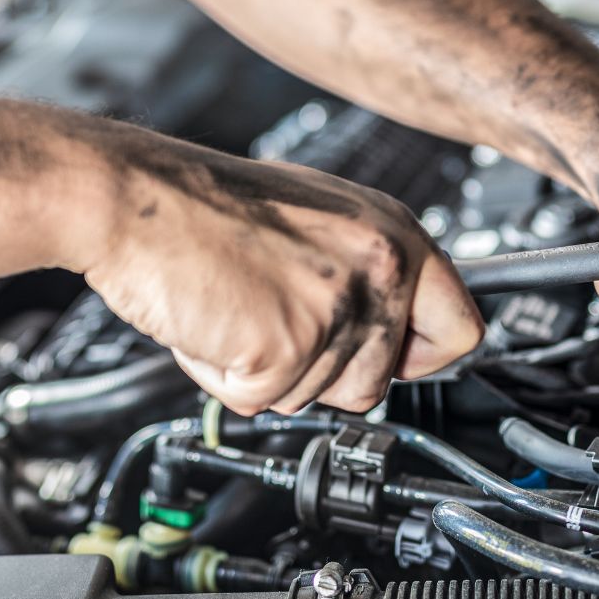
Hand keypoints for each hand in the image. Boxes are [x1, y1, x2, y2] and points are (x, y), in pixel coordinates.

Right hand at [77, 126, 483, 414]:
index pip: (461, 328)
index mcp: (393, 232)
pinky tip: (213, 322)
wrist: (137, 197)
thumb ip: (365, 270)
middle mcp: (378, 268)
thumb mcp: (319, 218)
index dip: (422, 356)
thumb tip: (392, 325)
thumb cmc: (210, 204)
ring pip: (316, 397)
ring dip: (269, 371)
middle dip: (323, 371)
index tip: (399, 361)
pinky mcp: (286, 347)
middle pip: (379, 384)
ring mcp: (336, 309)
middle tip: (276, 319)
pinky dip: (225, 376)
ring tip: (239, 307)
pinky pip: (259, 400)